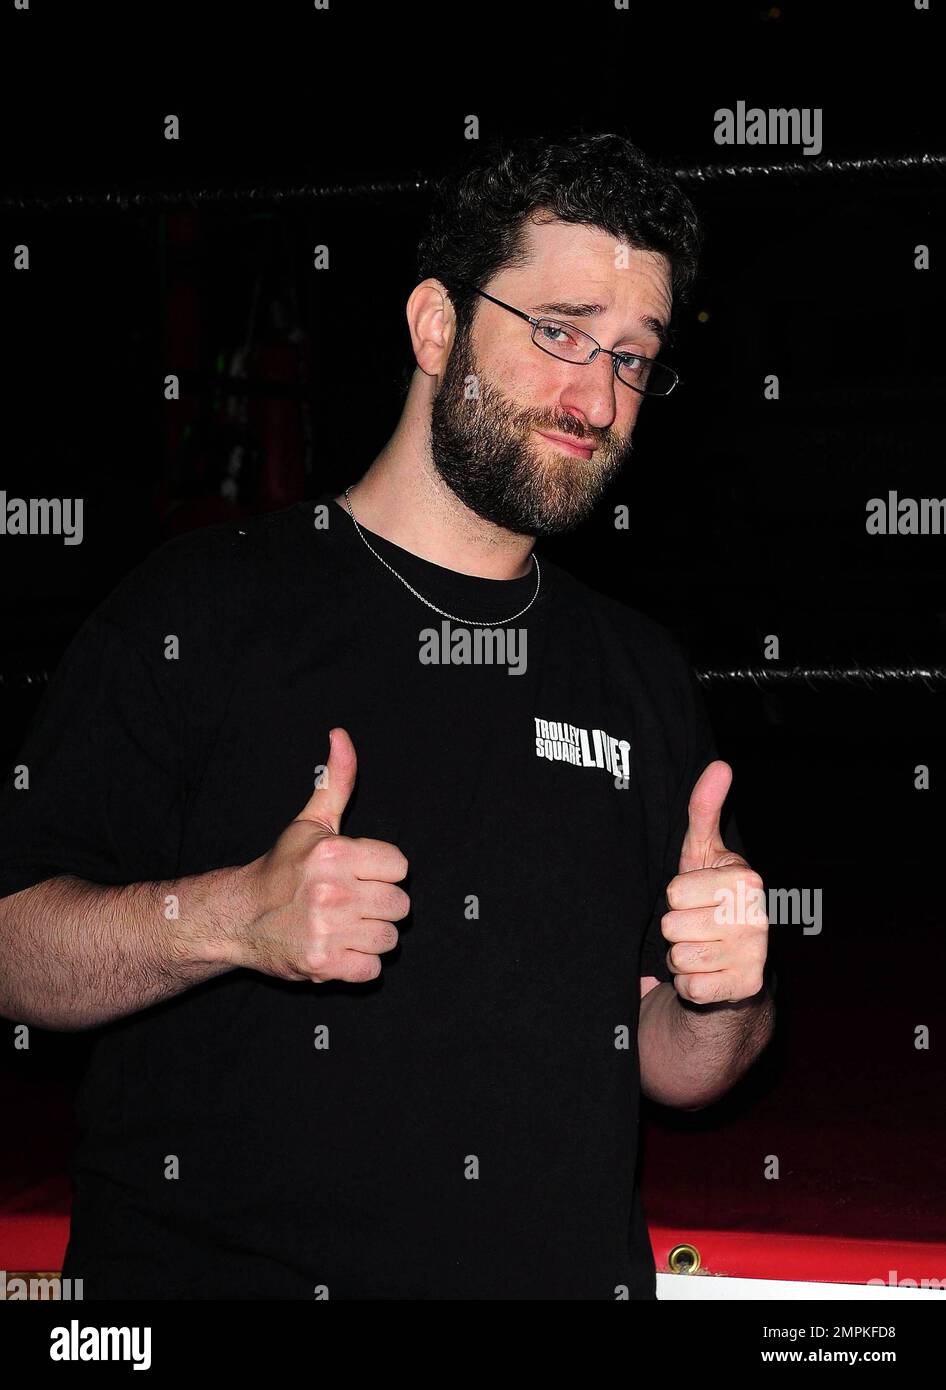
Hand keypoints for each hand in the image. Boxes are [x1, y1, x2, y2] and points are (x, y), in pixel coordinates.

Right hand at [235, 727, 409, 983]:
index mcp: (335, 853)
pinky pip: (372, 970)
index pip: (400, 866)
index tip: (358, 874)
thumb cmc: (282, 868)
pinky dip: (359, 965)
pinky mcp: (323, 964)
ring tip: (344, 926)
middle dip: (379, 905)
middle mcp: (332, 891)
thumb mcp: (311, 821)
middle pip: (400, 905)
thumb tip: (341, 735)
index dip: (382, 871)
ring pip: (390, 939)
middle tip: (350, 902)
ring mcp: (327, 931)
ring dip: (371, 936)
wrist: (239, 917)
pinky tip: (338, 948)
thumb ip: (337, 780)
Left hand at [660, 760, 767, 1004]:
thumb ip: (704, 809)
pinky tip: (707, 973)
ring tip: (701, 947)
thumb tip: (720, 764)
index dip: (675, 898)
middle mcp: (757, 917)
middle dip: (676, 929)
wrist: (729, 961)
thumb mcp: (701, 853)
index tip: (695, 898)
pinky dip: (690, 985)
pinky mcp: (746, 988)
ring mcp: (756, 956)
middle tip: (696, 926)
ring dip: (681, 957)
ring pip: (681, 957)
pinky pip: (691, 988)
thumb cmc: (708, 899)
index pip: (674, 892)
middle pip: (673, 925)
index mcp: (746, 880)